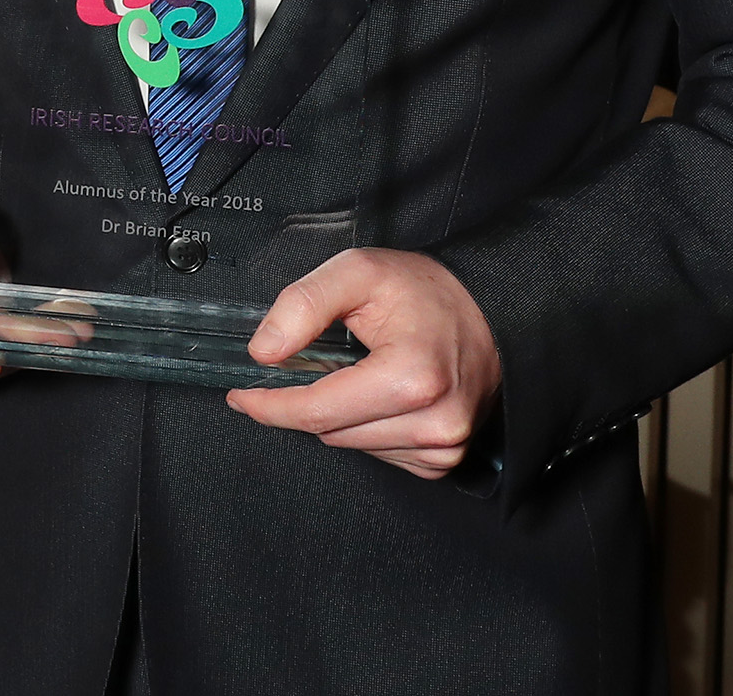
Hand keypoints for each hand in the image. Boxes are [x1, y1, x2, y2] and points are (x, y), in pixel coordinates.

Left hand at [228, 248, 501, 476]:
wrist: (491, 312)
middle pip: (329, 430)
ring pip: (350, 444)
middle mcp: (434, 423)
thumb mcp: (358, 272)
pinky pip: (378, 452)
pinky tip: (375, 394)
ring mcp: (443, 447)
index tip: (240, 395)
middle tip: (304, 364)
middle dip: (303, 402)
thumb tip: (263, 352)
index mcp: (412, 380)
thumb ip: (303, 305)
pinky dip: (363, 426)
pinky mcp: (444, 459)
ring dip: (336, 415)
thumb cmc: (427, 291)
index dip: (269, 405)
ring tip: (355, 371)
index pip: (317, 411)